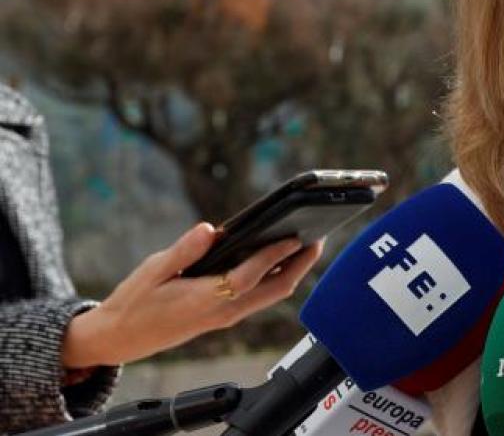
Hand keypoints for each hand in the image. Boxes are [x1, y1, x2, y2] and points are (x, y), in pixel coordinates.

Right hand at [62, 222, 323, 367]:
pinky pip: (260, 297)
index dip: (272, 256)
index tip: (293, 236)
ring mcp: (226, 317)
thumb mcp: (152, 271)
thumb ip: (183, 251)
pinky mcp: (224, 316)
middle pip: (273, 290)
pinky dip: (276, 277)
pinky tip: (279, 259)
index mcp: (204, 301)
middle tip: (318, 238)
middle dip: (299, 265)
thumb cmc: (134, 302)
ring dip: (292, 271)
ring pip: (270, 295)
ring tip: (307, 245)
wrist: (120, 339)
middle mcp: (222, 312)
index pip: (248, 276)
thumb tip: (209, 229)